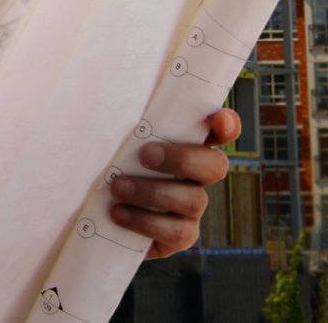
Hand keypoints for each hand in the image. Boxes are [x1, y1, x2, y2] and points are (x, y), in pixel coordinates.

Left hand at [109, 108, 239, 258]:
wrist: (100, 211)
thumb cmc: (114, 162)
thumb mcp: (120, 138)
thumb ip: (126, 121)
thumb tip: (104, 92)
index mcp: (189, 143)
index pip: (223, 129)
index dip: (227, 125)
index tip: (218, 121)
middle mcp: (198, 175)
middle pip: (215, 166)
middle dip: (182, 159)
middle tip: (144, 154)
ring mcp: (193, 207)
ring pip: (194, 200)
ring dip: (153, 192)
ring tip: (118, 187)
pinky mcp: (180, 235)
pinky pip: (177, 232)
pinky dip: (145, 221)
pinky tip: (119, 213)